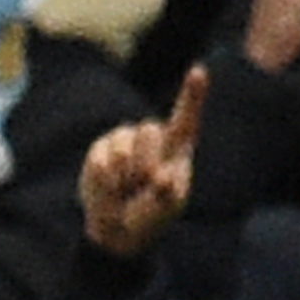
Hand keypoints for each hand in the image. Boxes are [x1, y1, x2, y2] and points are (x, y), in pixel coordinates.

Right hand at [76, 68, 202, 260]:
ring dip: (123, 175)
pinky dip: (105, 180)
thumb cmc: (150, 215)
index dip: (192, 95)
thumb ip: (167, 192)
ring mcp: (124, 141)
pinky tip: (109, 188)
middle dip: (144, 162)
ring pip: (122, 145)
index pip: (186, 119)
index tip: (199, 71)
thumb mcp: (167, 208)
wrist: (116, 228)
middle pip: (149, 131)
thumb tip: (159, 176)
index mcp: (177, 149)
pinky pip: (100, 158)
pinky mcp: (100, 150)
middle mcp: (152, 139)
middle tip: (142, 186)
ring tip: (125, 190)